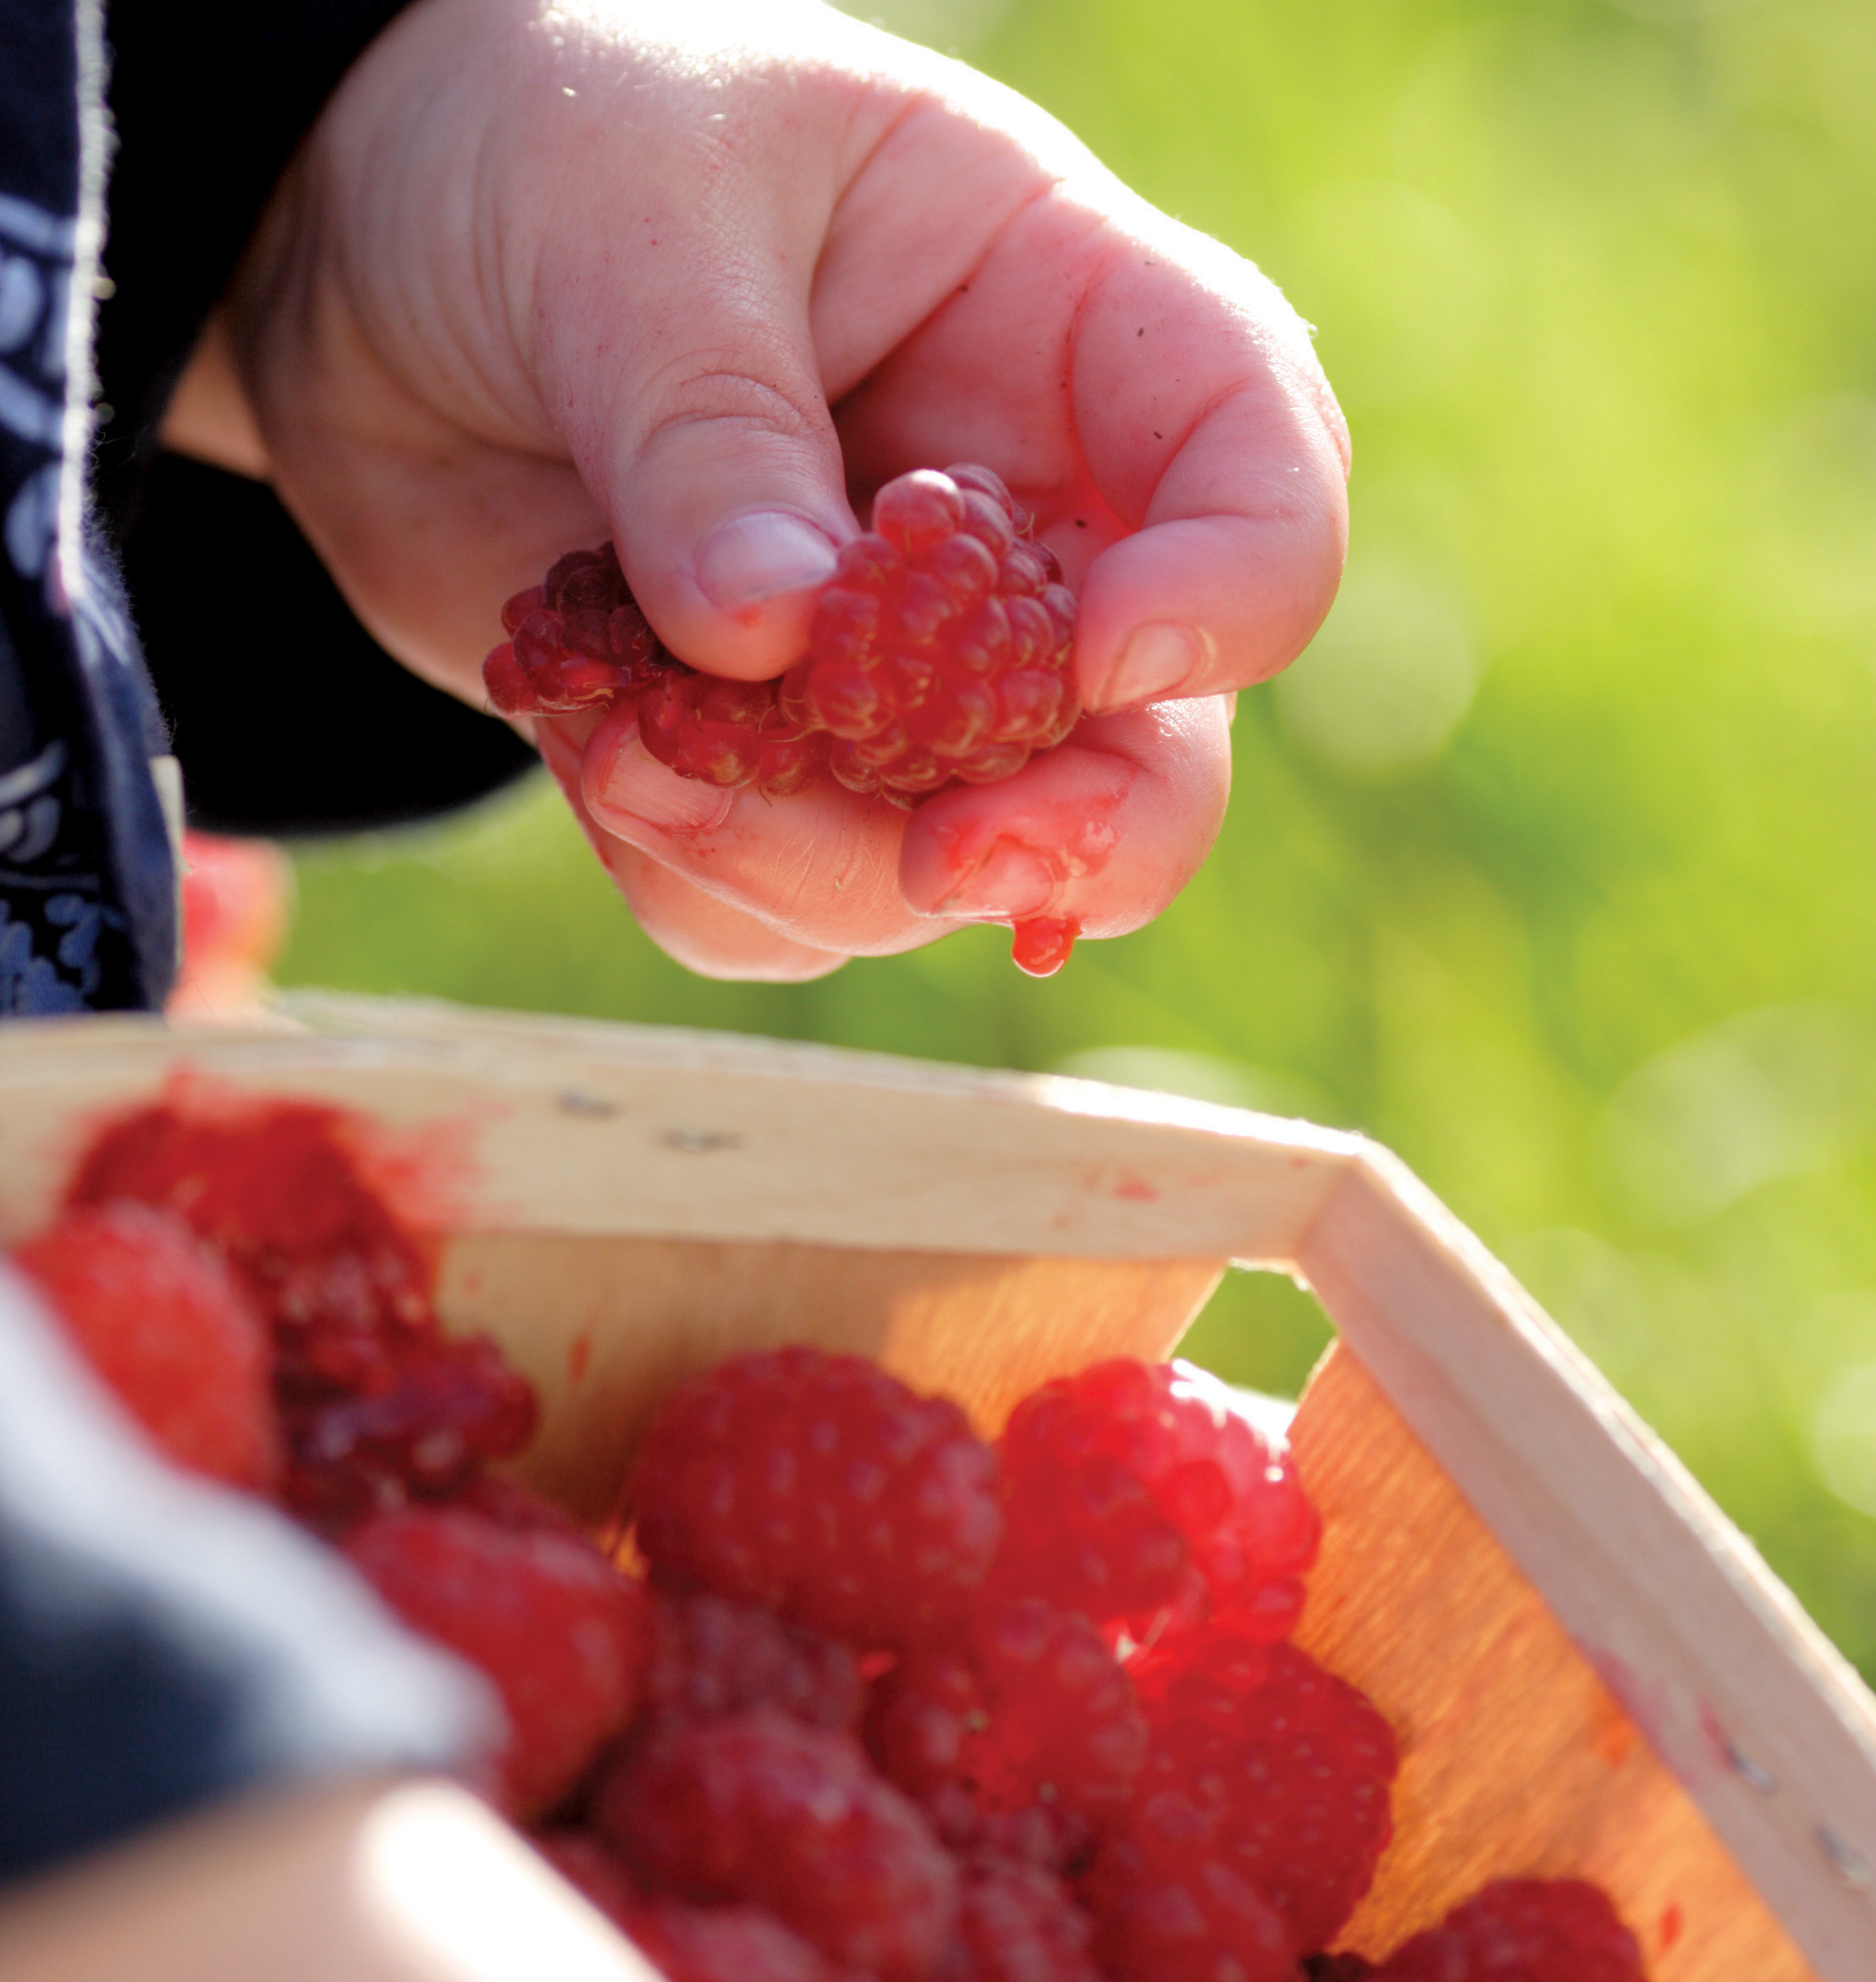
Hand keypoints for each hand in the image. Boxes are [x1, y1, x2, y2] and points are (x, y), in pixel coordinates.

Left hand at [172, 0, 1347, 978]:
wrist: (351, 259)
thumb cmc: (540, 142)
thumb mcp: (628, 217)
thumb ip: (710, 434)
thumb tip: (777, 643)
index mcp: (1063, 325)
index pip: (1254, 469)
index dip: (1237, 588)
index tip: (1109, 652)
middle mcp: (1014, 531)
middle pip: (1152, 750)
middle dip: (1078, 835)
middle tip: (952, 864)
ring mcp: (898, 676)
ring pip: (949, 862)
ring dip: (806, 862)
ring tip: (625, 750)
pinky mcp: (769, 768)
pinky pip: (785, 903)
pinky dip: (697, 873)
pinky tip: (594, 751)